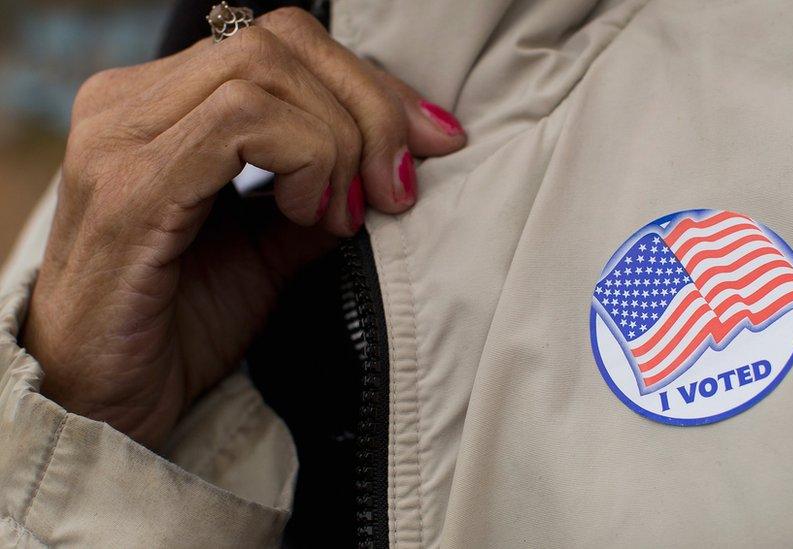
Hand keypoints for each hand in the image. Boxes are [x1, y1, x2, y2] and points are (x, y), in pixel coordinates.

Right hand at [22, 8, 465, 448]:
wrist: (108, 407)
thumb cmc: (180, 327)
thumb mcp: (272, 249)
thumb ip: (323, 193)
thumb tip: (398, 164)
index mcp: (161, 104)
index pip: (282, 42)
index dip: (369, 82)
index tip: (431, 143)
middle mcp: (131, 102)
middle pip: (280, 42)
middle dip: (370, 107)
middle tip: (399, 184)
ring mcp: (122, 137)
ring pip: (264, 71)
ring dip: (339, 140)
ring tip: (344, 214)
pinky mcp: (130, 187)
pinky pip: (240, 123)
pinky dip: (306, 159)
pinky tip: (313, 216)